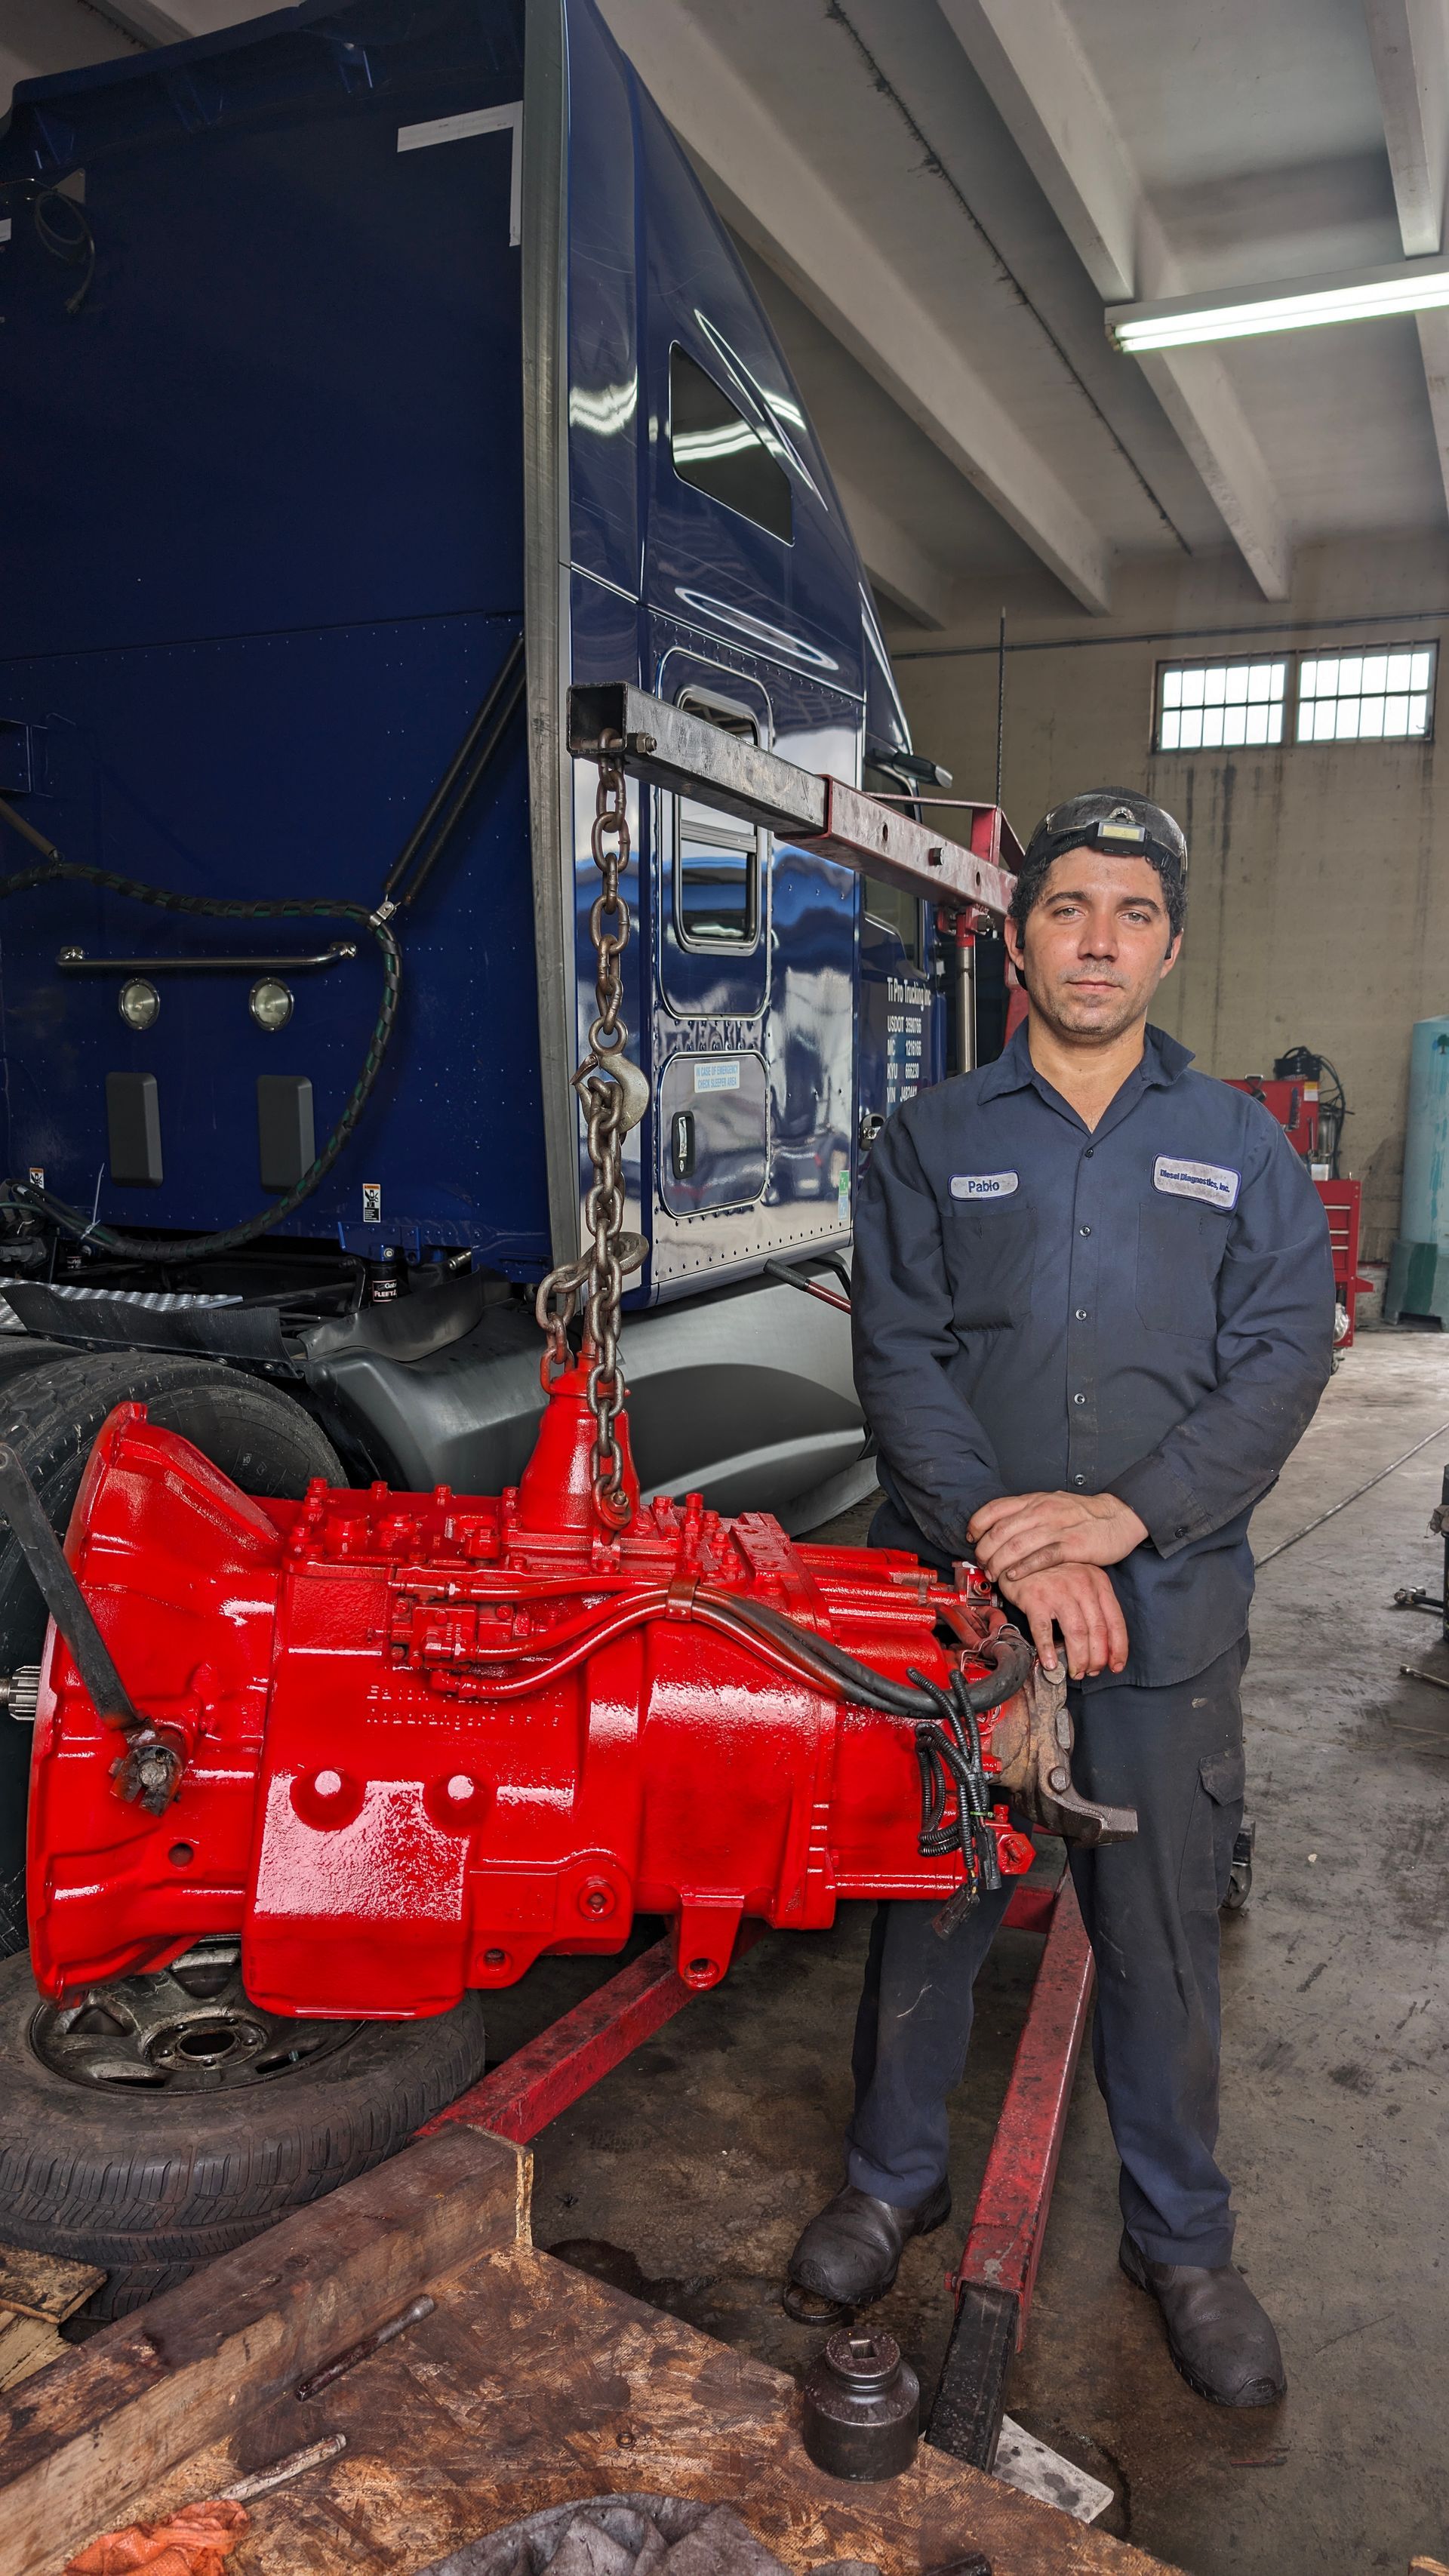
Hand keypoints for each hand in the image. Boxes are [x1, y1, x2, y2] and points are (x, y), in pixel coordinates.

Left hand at [968, 1488, 1147, 1582]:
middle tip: (981, 1564)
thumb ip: (1026, 1513)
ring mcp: (1056, 1528)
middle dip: (985, 1551)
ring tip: (993, 1574)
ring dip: (999, 1563)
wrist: (1118, 1517)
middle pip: (1000, 1531)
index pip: (994, 1509)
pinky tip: (1014, 1576)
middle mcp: (1041, 1511)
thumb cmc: (1081, 1514)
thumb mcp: (1050, 1504)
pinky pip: (1041, 1558)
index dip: (977, 1525)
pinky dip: (1023, 1568)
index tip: (971, 1539)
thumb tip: (998, 1527)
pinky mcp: (1071, 1545)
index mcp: (1033, 1500)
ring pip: (1016, 1546)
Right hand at [996, 1564, 1128, 1679]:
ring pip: (1076, 1633)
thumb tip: (1102, 1644)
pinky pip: (1044, 1630)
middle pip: (1097, 1631)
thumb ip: (1093, 1606)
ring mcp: (1058, 1591)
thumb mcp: (1081, 1581)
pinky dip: (1048, 1650)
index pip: (1115, 1621)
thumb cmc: (1053, 1573)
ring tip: (1076, 1672)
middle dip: (1097, 1658)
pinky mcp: (1035, 1598)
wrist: (1020, 1555)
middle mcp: (1082, 1584)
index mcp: (1098, 1581)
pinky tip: (1050, 1663)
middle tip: (1092, 1671)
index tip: (1116, 1665)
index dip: (1118, 1648)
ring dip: (1078, 1658)